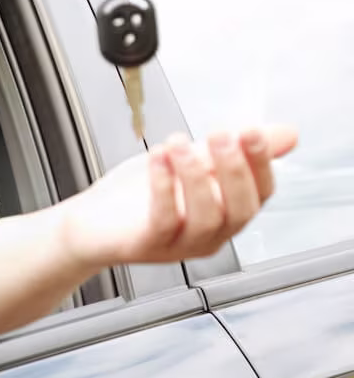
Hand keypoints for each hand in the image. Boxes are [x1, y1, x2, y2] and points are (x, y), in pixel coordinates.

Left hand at [60, 126, 296, 266]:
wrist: (89, 224)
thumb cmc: (138, 197)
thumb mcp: (190, 164)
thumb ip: (231, 150)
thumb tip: (287, 134)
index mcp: (225, 214)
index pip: (260, 194)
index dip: (260, 163)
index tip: (252, 131)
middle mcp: (209, 235)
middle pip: (239, 209)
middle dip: (234, 169)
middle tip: (222, 135)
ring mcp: (180, 245)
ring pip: (205, 217)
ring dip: (196, 175)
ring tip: (180, 142)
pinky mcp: (148, 246)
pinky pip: (164, 220)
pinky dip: (163, 186)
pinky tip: (158, 158)